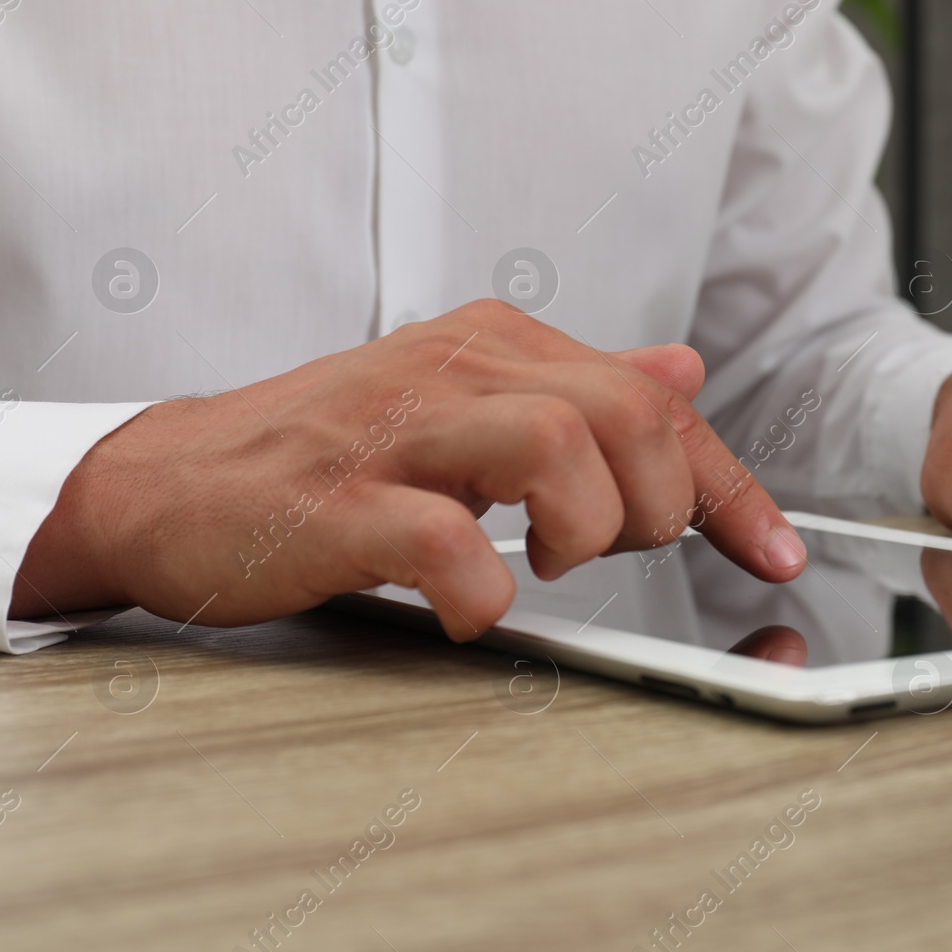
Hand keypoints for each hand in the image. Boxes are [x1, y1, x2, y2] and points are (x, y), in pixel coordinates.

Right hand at [12, 298, 806, 637]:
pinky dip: (482, 590)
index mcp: (497, 345)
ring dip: (584, 528)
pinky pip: (447, 541)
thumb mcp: (465, 398)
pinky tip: (472, 607)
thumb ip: (577, 385)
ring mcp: (396, 432)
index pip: (655, 400)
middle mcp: (456, 368)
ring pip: (557, 450)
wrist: (173, 482)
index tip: (778, 552)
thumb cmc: (327, 454)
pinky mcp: (337, 502)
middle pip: (627, 412)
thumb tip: (681, 364)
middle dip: (660, 503)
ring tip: (547, 564)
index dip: (732, 486)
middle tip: (613, 551)